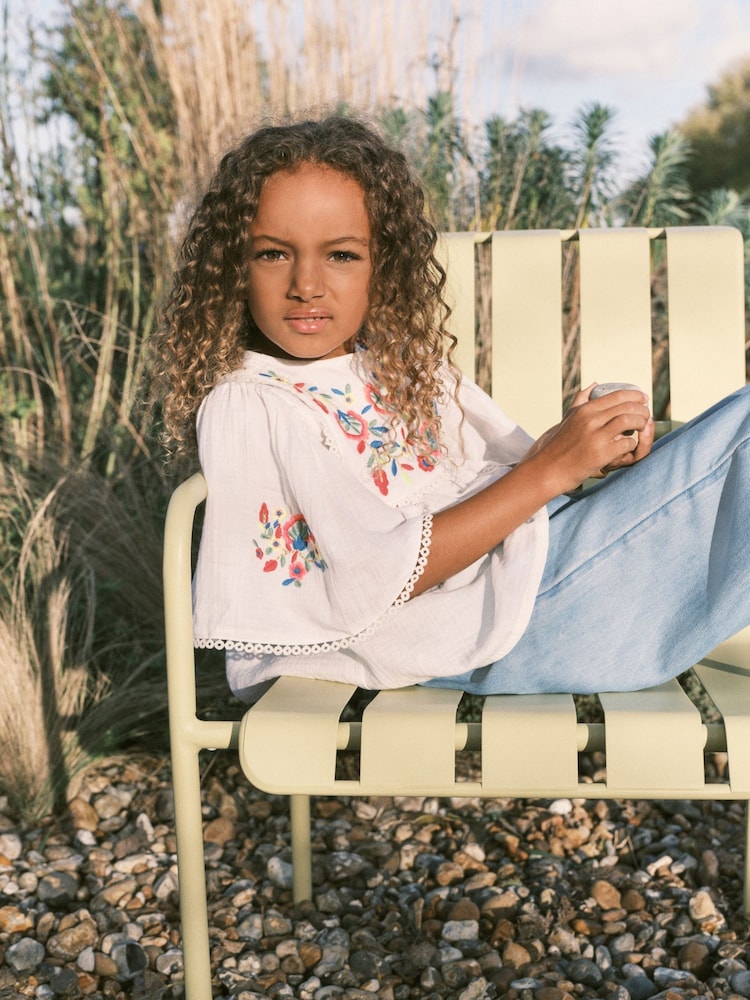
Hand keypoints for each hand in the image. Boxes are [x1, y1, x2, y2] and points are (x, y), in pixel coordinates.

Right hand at [522, 383, 652, 492]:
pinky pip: (627, 443)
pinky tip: (630, 445)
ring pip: (629, 421)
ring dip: (641, 423)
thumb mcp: (568, 417)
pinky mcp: (601, 454)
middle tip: (646, 414)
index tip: (644, 398)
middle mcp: (590, 420)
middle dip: (642, 409)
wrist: (548, 469)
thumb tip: (595, 384)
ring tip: (643, 427)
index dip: (635, 394)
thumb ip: (581, 399)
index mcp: (585, 410)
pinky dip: (633, 444)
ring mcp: (596, 437)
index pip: (617, 395)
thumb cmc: (559, 444)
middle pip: (627, 407)